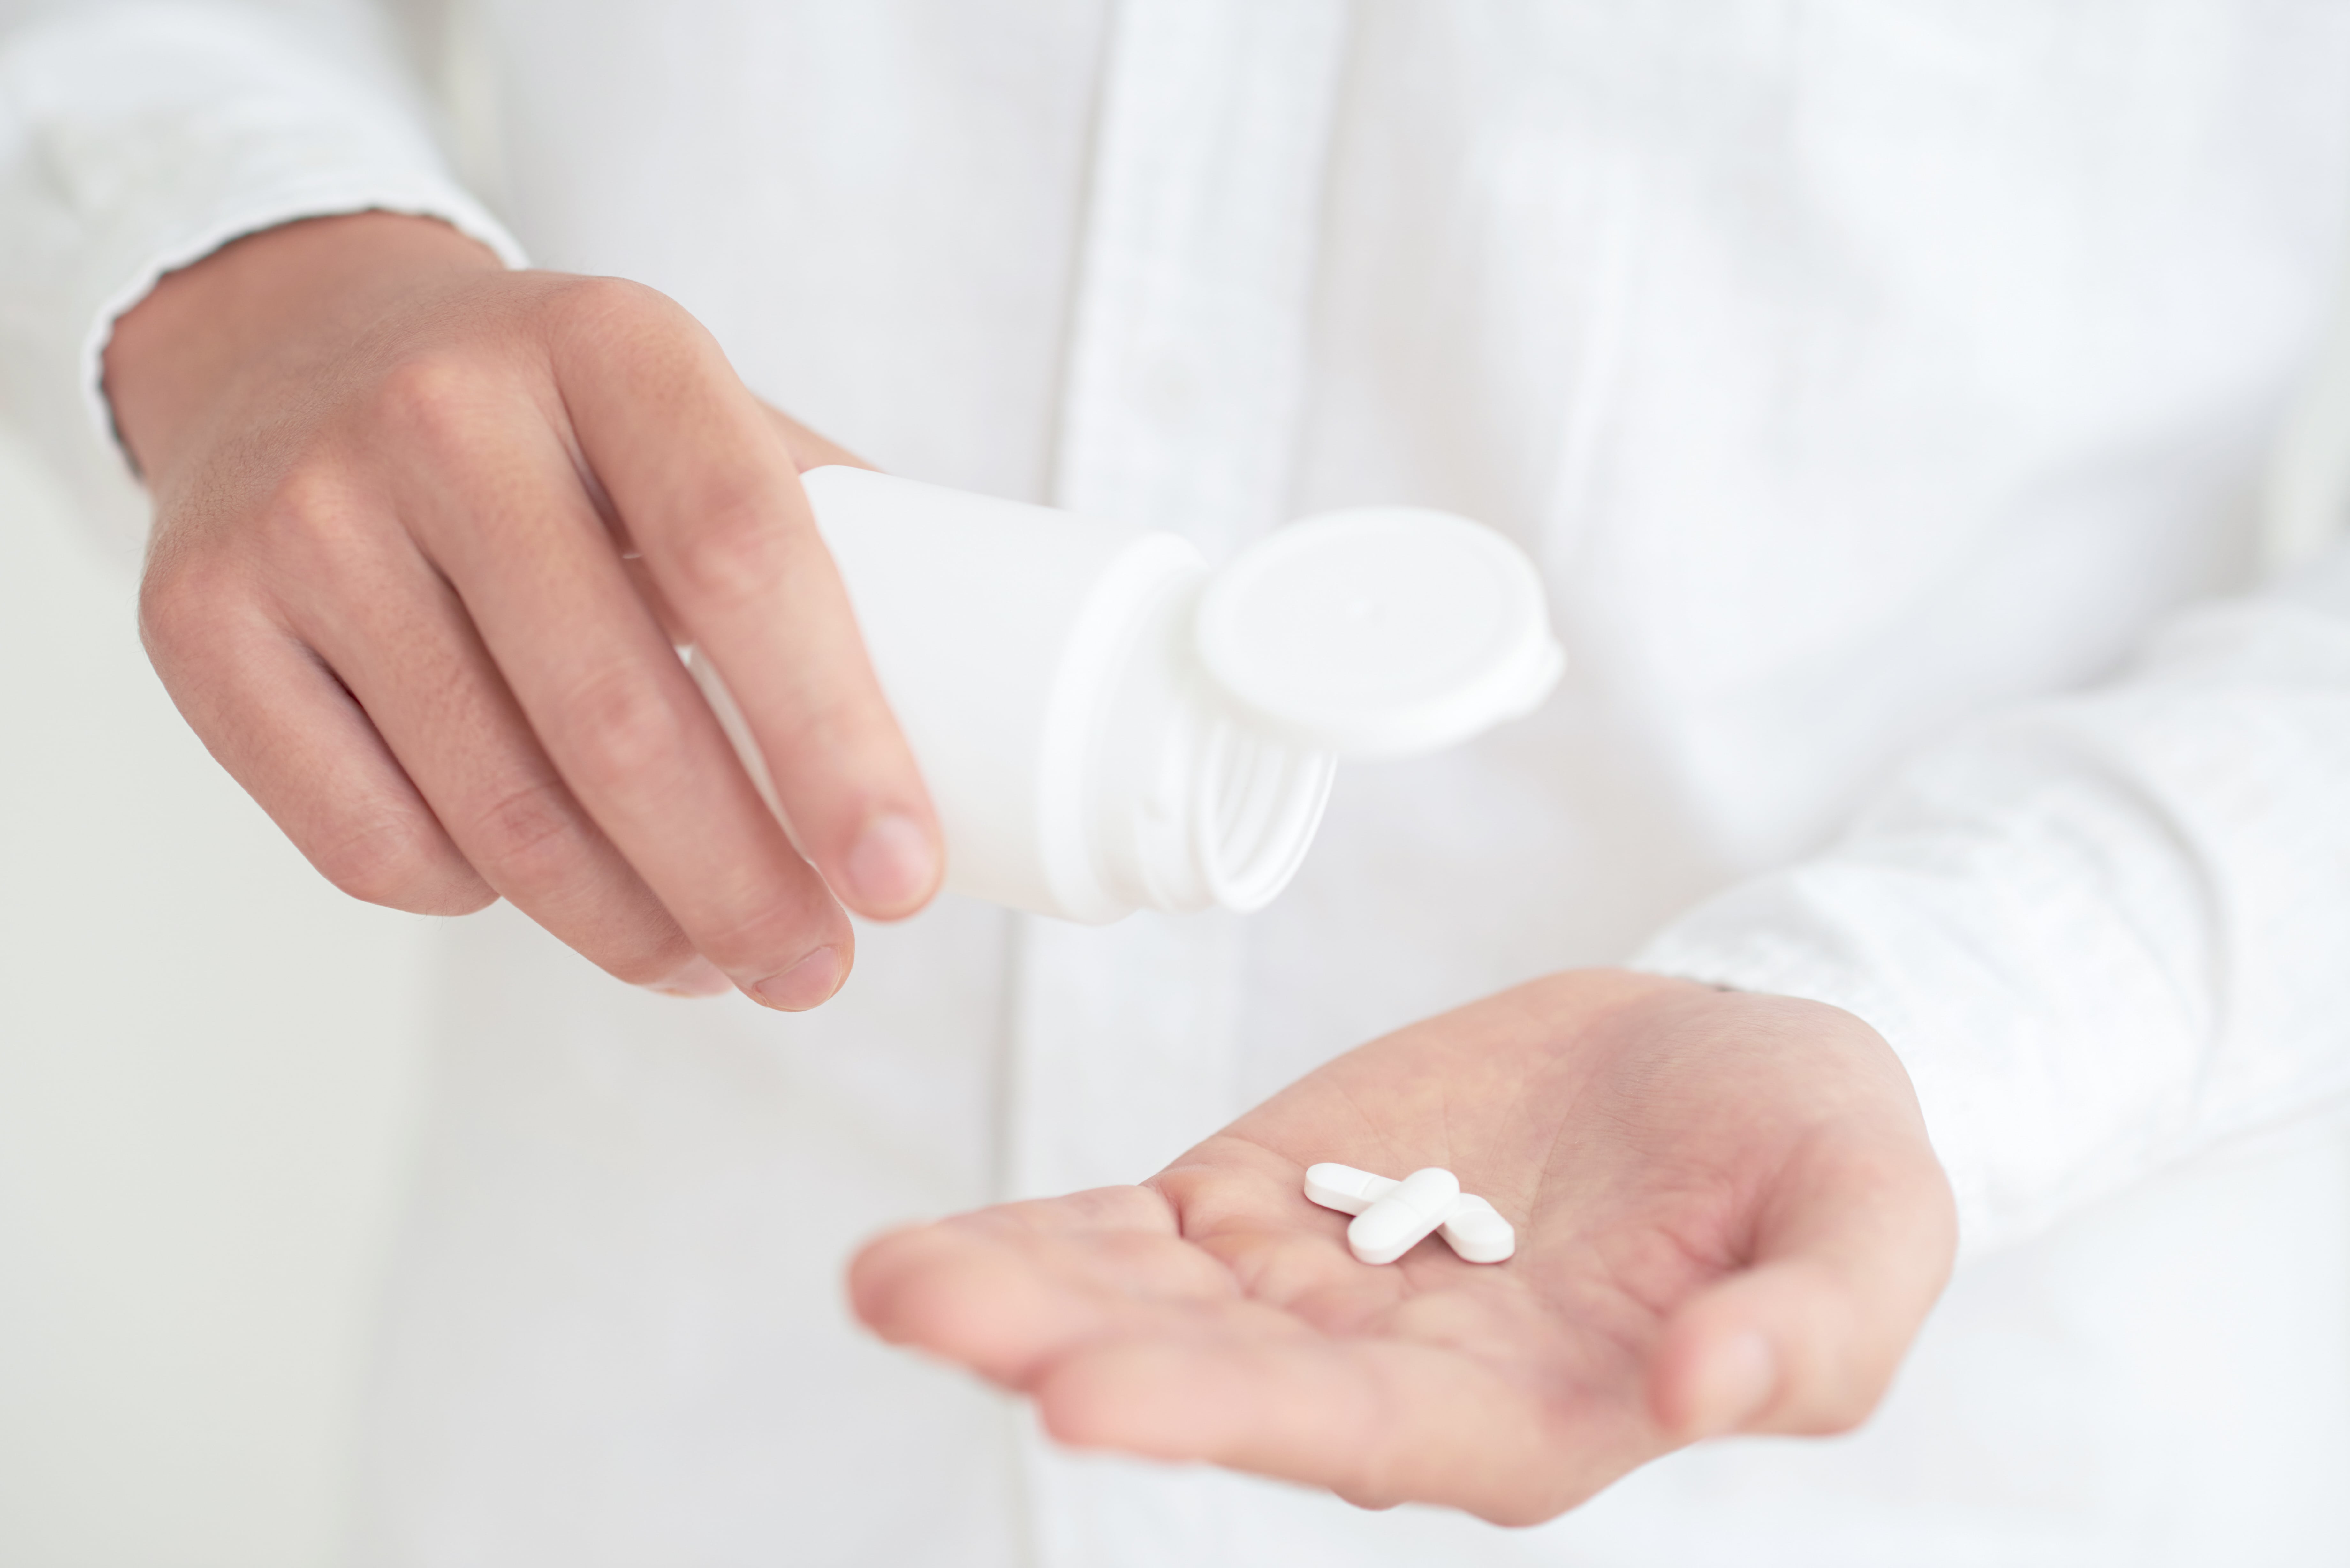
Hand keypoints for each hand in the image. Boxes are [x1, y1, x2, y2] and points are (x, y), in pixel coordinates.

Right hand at [106, 212, 941, 1005]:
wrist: (299, 345)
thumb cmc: (557, 422)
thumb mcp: (691, 413)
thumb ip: (823, 540)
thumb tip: (974, 729)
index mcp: (613, 345)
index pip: (746, 559)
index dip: (836, 740)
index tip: (902, 879)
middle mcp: (445, 414)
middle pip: (621, 719)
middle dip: (742, 889)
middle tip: (816, 970)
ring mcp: (306, 517)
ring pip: (500, 813)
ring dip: (631, 930)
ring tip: (713, 964)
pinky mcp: (201, 622)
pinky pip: (375, 844)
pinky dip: (483, 900)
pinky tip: (544, 890)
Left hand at [851, 970, 1955, 1523]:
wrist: (1732, 1068)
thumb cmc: (1818, 1151)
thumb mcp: (1870, 1223)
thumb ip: (1811, 1330)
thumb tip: (1708, 1392)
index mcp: (1533, 1413)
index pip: (1363, 1435)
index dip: (1226, 1417)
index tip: (1085, 1400)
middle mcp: (1399, 1379)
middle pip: (1213, 1380)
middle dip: (1064, 1353)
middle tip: (920, 1311)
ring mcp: (1319, 1291)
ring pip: (1144, 1313)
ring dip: (1018, 1296)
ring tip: (887, 1281)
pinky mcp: (1271, 1204)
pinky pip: (1134, 1239)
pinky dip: (1044, 1240)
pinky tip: (939, 1247)